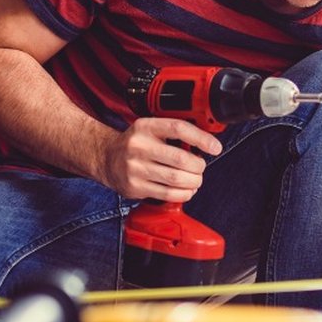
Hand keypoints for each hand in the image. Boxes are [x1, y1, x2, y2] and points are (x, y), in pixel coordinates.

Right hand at [100, 117, 221, 200]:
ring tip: (195, 179)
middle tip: (200, 167)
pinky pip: (168, 194)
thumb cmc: (135, 144)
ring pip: (176, 179)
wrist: (106, 158)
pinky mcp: (135, 187)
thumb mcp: (151, 130)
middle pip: (180, 159)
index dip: (201, 139)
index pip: (178, 129)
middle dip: (198, 166)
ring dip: (193, 182)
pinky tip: (186, 189)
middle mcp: (138, 146)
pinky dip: (184, 194)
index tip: (215, 147)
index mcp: (145, 127)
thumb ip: (173, 133)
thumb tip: (207, 142)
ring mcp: (135, 168)